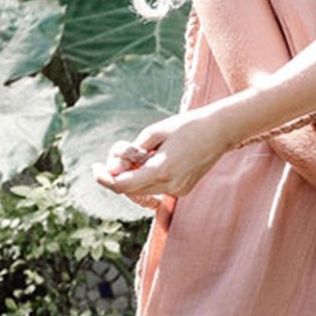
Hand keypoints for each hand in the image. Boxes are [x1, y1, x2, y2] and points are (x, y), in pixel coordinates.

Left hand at [93, 109, 232, 205]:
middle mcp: (170, 186)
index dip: (104, 178)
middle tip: (120, 153)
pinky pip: (157, 187)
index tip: (94, 168)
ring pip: (143, 189)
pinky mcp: (183, 189)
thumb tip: (115, 167)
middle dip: (119, 174)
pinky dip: (148, 176)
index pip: (122, 185)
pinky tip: (155, 158)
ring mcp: (178, 190)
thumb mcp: (154, 132)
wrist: (220, 130)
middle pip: (131, 189)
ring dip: (134, 175)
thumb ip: (131, 151)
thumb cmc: (188, 126)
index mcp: (161, 170)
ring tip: (141, 152)